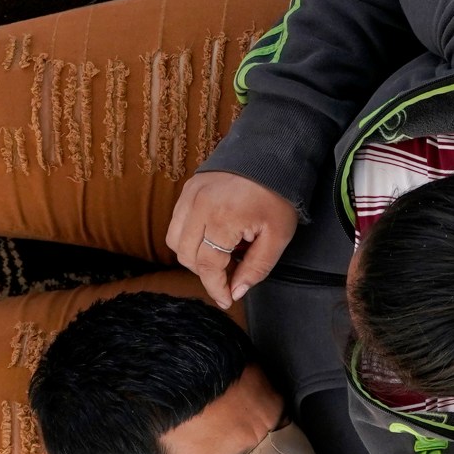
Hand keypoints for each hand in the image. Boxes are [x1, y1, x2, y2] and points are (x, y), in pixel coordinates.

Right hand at [167, 171, 296, 307]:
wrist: (274, 153)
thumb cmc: (279, 194)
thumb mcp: (277, 237)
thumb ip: (256, 268)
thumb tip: (235, 292)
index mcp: (221, 218)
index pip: (207, 266)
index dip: (216, 288)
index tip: (226, 300)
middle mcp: (198, 206)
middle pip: (186, 256)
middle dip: (207, 272)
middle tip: (231, 273)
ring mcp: (189, 195)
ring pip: (175, 240)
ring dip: (194, 255)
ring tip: (224, 252)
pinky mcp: (188, 188)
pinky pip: (177, 222)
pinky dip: (190, 236)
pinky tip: (215, 236)